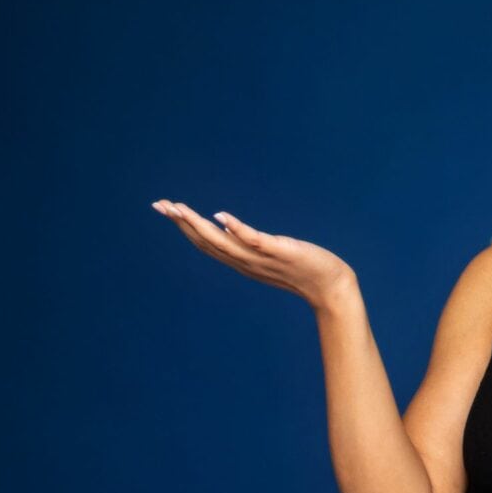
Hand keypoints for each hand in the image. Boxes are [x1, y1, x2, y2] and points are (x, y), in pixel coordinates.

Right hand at [151, 199, 356, 309]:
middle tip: (160, 205)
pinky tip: (221, 215)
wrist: (331, 288)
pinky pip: (254, 240)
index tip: (167, 209)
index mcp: (243, 262)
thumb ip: (250, 246)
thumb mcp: (270, 256)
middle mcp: (247, 262)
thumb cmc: (304, 270)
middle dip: (182, 223)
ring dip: (199, 225)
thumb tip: (230, 228)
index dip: (185, 227)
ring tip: (179, 209)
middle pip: (207, 242)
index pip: (207, 244)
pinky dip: (236, 229)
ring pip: (223, 242)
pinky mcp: (280, 251)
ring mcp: (262, 258)